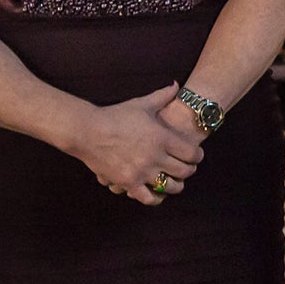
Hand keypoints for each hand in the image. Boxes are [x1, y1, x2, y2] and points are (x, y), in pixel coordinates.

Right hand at [75, 85, 203, 205]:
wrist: (87, 131)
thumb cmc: (116, 115)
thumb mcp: (141, 104)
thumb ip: (162, 96)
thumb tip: (176, 85)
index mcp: (162, 138)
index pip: (193, 154)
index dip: (197, 157)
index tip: (195, 156)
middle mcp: (155, 156)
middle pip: (185, 172)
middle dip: (188, 171)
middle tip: (185, 168)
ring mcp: (141, 171)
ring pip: (170, 187)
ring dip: (175, 185)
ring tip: (172, 181)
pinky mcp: (128, 182)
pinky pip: (148, 198)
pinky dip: (155, 198)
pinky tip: (156, 193)